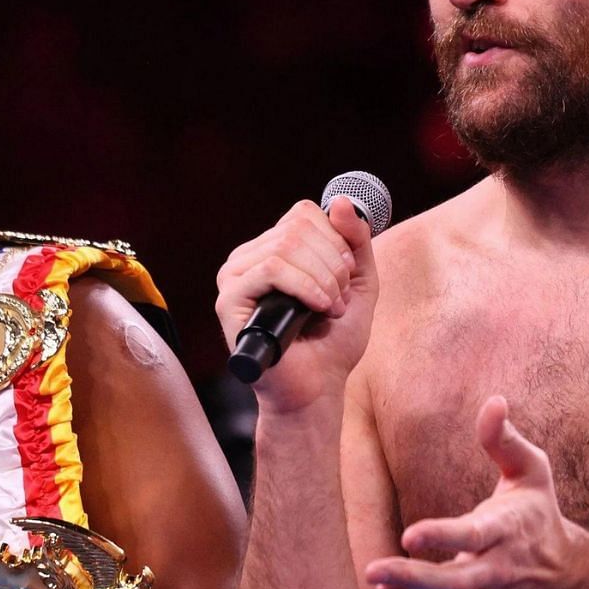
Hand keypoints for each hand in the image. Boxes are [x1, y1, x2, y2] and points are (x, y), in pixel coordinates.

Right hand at [213, 197, 377, 410]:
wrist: (318, 387)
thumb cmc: (333, 339)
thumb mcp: (360, 282)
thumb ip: (356, 241)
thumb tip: (338, 201)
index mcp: (273, 249)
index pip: (304, 213)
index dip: (335, 240)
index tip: (346, 276)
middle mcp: (248, 258)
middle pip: (297, 228)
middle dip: (333, 263)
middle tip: (339, 299)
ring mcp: (234, 278)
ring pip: (285, 246)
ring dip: (323, 278)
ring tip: (330, 309)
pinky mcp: (228, 301)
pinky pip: (270, 269)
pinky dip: (305, 286)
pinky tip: (317, 309)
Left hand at [347, 396, 579, 588]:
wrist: (564, 578)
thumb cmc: (539, 514)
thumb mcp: (532, 470)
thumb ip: (506, 440)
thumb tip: (493, 400)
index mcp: (508, 531)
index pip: (474, 537)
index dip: (443, 536)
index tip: (409, 532)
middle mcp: (495, 571)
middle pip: (455, 583)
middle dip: (416, 579)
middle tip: (374, 570)